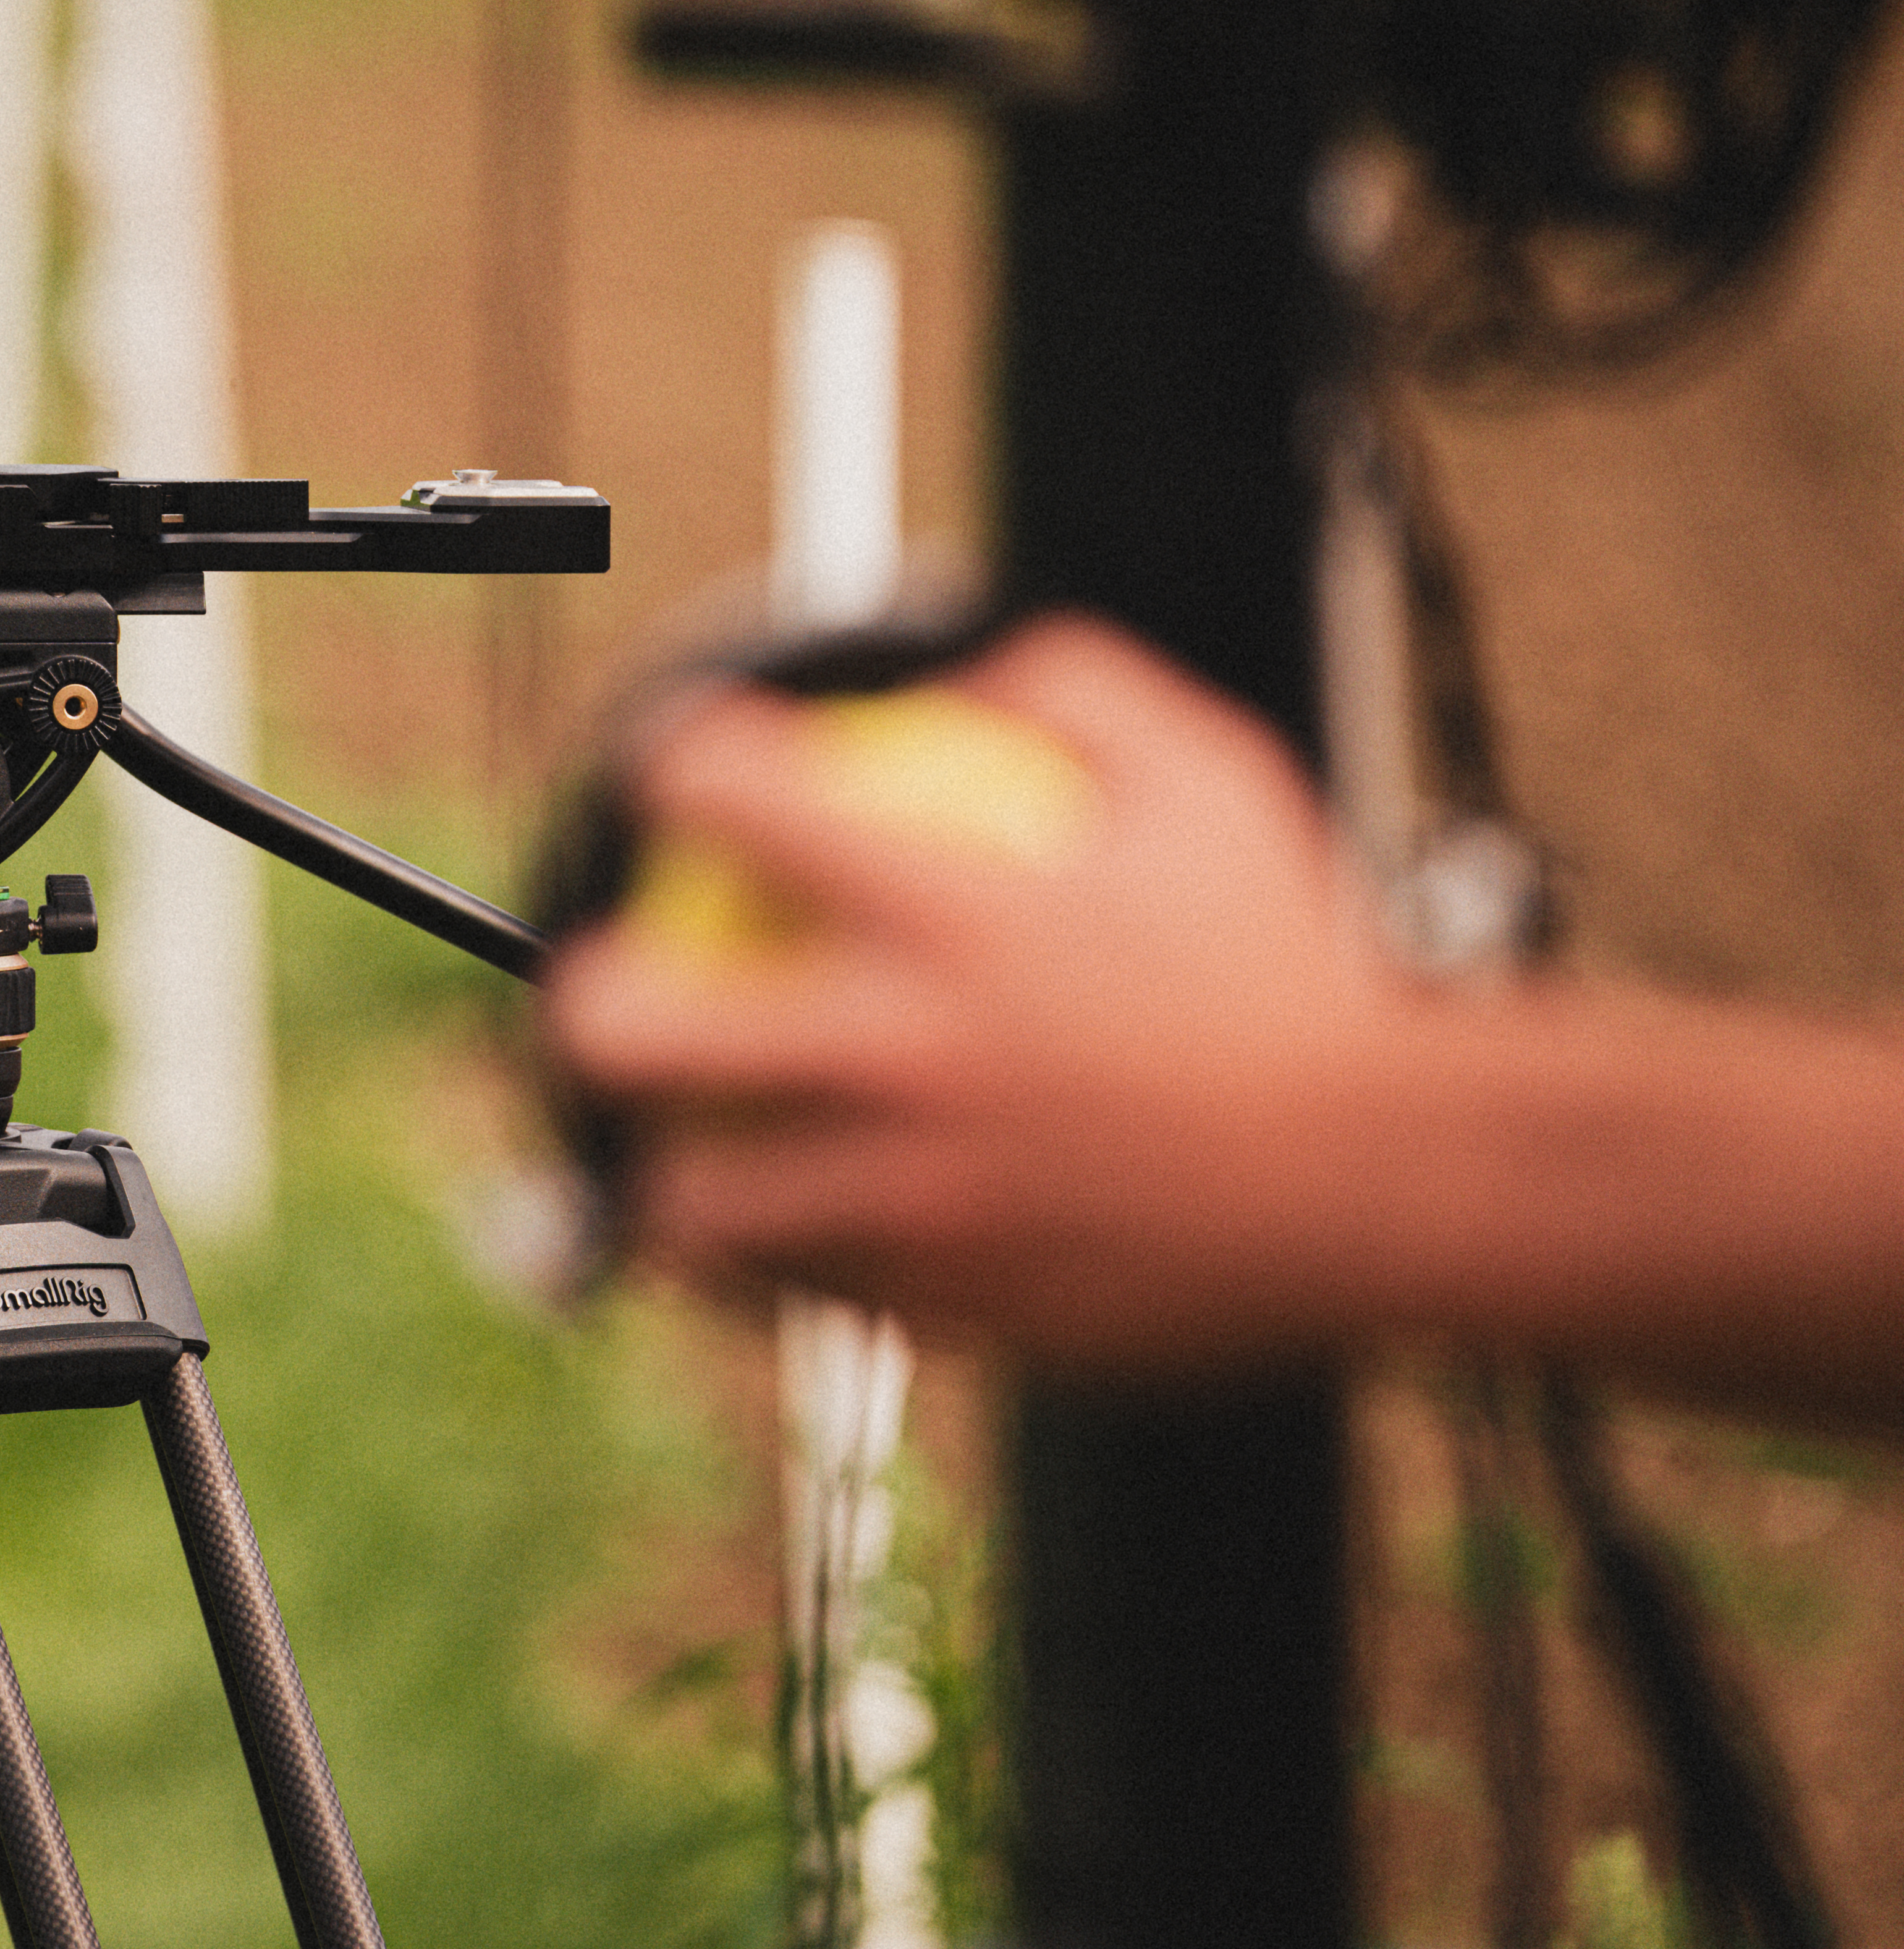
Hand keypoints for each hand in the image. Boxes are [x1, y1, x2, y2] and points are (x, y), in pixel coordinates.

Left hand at [540, 613, 1416, 1371]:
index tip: (671, 772)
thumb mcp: (1211, 787)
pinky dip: (770, 1263)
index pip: (731, 802)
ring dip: (663, 1168)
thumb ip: (1078, 696)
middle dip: (585, 1002)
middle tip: (604, 992)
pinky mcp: (940, 1305)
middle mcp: (899, 1056)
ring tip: (672, 1145)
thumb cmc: (1293, 976)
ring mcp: (908, 1195)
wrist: (1381, 1181)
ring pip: (692, 1204)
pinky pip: (797, 1296)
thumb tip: (980, 661)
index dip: (673, 765)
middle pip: (636, 1033)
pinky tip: (782, 1230)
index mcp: (946, 916)